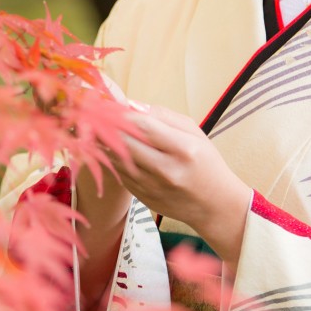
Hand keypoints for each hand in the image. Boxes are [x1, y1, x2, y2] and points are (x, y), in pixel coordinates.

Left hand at [108, 102, 251, 265]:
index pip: (144, 126)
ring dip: (103, 143)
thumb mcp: (194, 133)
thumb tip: (132, 105)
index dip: (122, 113)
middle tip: (95, 114)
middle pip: (125, 143)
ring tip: (96, 128)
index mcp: (184, 150)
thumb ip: (164, 116)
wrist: (214, 206)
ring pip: (117, 159)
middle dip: (107, 126)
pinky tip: (108, 148)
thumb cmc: (205, 163)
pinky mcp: (142, 198)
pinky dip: (112, 159)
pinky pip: (119, 174)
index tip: (110, 104)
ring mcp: (153, 188)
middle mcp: (167, 171)